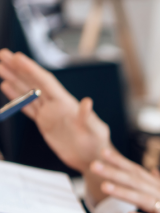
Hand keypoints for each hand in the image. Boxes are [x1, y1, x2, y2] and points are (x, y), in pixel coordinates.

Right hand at [0, 49, 110, 171]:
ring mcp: (49, 113)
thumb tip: (87, 102)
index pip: (46, 82)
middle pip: (33, 82)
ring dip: (13, 79)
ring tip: (0, 66)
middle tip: (2, 54)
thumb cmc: (97, 143)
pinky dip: (16, 97)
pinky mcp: (44, 123)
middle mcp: (56, 105)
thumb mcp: (95, 130)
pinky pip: (27, 107)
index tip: (17, 57)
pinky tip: (6, 86)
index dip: (31, 69)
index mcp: (66, 103)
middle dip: (17, 68)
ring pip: (27, 92)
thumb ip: (88, 117)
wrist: (92, 158)